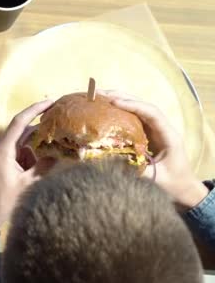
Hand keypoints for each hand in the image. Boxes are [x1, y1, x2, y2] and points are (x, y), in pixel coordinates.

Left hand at [0, 100, 55, 239]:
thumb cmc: (0, 201)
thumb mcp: (26, 185)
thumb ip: (42, 168)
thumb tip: (58, 156)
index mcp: (3, 150)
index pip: (19, 123)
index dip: (34, 110)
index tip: (50, 102)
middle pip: (22, 134)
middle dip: (40, 133)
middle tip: (58, 128)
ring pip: (20, 146)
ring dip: (35, 151)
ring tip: (52, 156)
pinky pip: (15, 156)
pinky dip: (27, 159)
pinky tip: (38, 168)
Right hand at [100, 90, 207, 210]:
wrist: (184, 188)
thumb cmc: (173, 184)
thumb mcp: (156, 179)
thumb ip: (137, 170)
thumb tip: (112, 161)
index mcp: (169, 135)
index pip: (152, 113)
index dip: (133, 105)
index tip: (114, 103)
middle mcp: (162, 128)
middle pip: (143, 105)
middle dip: (122, 97)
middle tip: (99, 94)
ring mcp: (155, 129)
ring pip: (138, 108)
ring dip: (120, 100)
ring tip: (99, 96)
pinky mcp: (147, 133)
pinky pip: (134, 117)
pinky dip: (120, 110)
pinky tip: (106, 109)